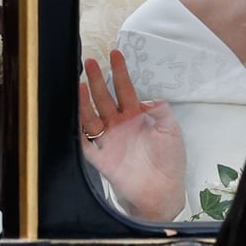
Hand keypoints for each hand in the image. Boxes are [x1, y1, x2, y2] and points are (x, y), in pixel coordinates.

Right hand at [78, 49, 186, 220]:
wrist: (162, 191)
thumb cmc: (170, 161)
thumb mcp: (171, 131)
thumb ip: (162, 113)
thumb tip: (152, 99)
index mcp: (136, 116)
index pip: (125, 88)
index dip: (120, 72)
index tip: (114, 54)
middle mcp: (119, 124)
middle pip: (104, 97)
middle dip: (96, 79)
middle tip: (89, 61)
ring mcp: (108, 140)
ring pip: (91, 116)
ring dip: (84, 101)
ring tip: (78, 85)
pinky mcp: (101, 158)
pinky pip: (85, 143)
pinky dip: (78, 131)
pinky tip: (73, 117)